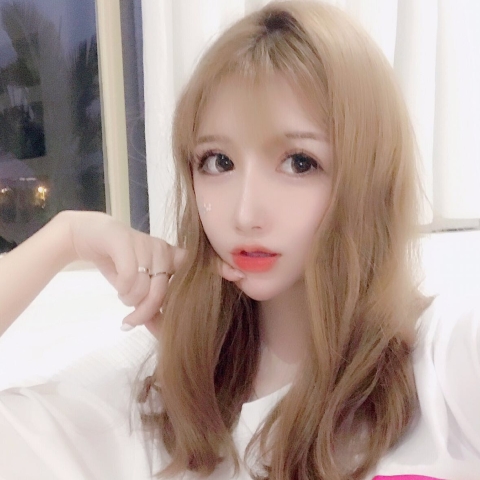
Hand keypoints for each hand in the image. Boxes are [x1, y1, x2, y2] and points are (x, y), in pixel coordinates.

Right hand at [65, 211, 243, 333]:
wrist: (88, 236)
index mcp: (169, 256)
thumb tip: (162, 330)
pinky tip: (116, 288)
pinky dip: (121, 290)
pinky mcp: (124, 241)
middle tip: (131, 321)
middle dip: (147, 312)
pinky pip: (130, 279)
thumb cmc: (119, 262)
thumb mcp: (139, 283)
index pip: (197, 262)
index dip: (218, 268)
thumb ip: (152, 301)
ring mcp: (145, 244)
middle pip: (163, 292)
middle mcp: (161, 249)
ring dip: (130, 301)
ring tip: (122, 299)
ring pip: (145, 288)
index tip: (239, 275)